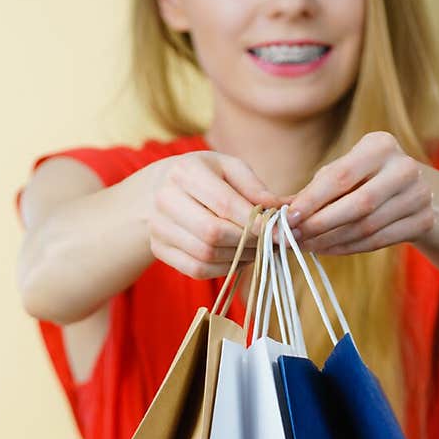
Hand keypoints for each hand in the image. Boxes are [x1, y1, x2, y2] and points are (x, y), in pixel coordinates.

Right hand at [145, 151, 280, 278]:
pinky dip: (223, 269)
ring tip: (257, 250)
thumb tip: (281, 210)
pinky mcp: (159, 249)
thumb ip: (254, 187)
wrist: (157, 189)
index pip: (225, 204)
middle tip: (270, 244)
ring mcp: (158, 227)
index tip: (279, 233)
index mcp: (185, 172)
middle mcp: (166, 199)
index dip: (255, 223)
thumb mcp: (228, 168)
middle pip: (213, 233)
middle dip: (248, 242)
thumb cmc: (202, 176)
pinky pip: (197, 270)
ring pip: (206, 255)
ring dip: (239, 258)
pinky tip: (237, 259)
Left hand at [282, 131, 434, 255]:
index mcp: (381, 145)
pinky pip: (379, 241)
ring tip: (305, 246)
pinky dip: (349, 248)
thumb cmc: (366, 177)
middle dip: (320, 225)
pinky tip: (327, 250)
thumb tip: (278, 211)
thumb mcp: (344, 171)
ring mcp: (419, 195)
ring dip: (331, 241)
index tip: (287, 218)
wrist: (415, 190)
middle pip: (357, 205)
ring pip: (367, 227)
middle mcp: (404, 167)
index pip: (340, 176)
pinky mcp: (424, 220)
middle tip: (293, 239)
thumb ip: (315, 189)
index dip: (312, 200)